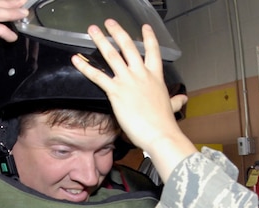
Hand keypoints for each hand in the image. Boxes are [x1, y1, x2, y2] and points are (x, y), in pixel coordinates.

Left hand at [71, 19, 194, 180]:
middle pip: (128, 46)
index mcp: (155, 77)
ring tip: (93, 30)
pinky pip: (98, 76)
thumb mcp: (172, 107)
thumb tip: (183, 99)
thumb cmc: (164, 123)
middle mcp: (141, 74)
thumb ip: (175, 100)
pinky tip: (76, 60)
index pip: (153, 51)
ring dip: (101, 40)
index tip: (144, 27)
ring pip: (112, 55)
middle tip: (109, 23)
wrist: (159, 133)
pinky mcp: (116, 91)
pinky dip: (85, 67)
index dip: (148, 37)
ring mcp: (128, 81)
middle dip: (118, 32)